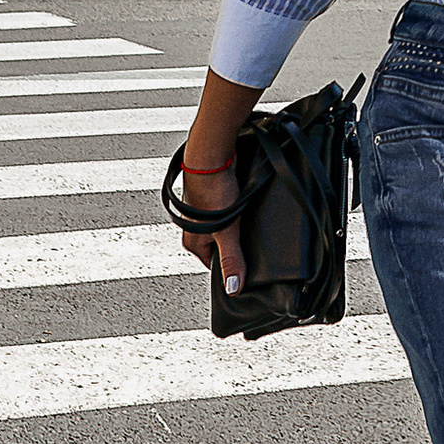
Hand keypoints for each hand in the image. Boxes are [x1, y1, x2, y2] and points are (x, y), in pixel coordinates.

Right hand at [177, 69, 262, 291]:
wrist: (210, 154)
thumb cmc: (213, 190)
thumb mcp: (226, 230)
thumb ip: (231, 259)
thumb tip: (233, 288)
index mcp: (192, 241)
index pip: (212, 265)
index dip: (229, 268)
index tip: (246, 269)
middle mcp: (193, 227)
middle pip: (217, 246)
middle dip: (233, 246)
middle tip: (251, 242)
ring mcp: (201, 210)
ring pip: (221, 227)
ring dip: (234, 226)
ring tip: (249, 221)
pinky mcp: (211, 194)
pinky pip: (224, 210)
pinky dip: (234, 211)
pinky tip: (245, 206)